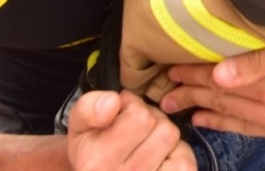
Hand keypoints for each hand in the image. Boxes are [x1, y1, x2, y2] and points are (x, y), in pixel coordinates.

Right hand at [66, 89, 195, 170]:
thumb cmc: (91, 149)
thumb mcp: (79, 126)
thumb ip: (89, 107)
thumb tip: (112, 103)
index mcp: (96, 161)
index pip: (138, 116)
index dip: (132, 104)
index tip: (120, 111)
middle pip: (161, 125)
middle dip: (150, 118)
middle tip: (134, 128)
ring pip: (173, 140)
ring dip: (163, 136)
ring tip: (146, 143)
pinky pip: (184, 161)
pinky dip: (177, 155)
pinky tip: (159, 159)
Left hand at [162, 19, 264, 140]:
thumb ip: (262, 57)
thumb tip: (221, 74)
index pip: (220, 80)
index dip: (193, 73)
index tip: (169, 66)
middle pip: (222, 101)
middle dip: (190, 93)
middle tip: (162, 89)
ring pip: (233, 118)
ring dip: (202, 111)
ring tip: (176, 106)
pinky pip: (251, 129)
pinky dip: (226, 125)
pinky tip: (208, 121)